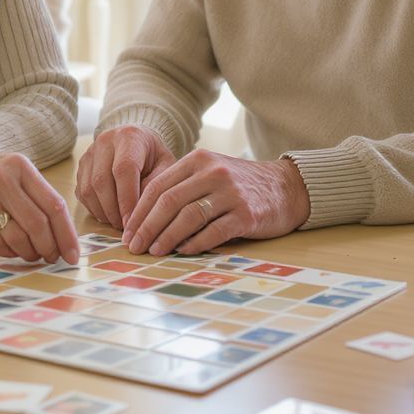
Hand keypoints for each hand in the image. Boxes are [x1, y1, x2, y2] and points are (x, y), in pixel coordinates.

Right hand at [0, 147, 78, 264]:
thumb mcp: (12, 173)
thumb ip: (36, 197)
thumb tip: (65, 235)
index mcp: (20, 166)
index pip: (54, 204)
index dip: (67, 234)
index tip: (74, 254)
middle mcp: (3, 178)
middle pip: (38, 223)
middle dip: (50, 247)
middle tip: (53, 258)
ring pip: (19, 237)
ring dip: (30, 253)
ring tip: (32, 255)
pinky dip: (9, 253)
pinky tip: (11, 249)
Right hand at [75, 125, 175, 229]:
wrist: (138, 140)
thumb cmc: (155, 156)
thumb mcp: (166, 167)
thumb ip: (155, 186)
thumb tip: (139, 214)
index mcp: (129, 137)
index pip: (123, 169)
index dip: (127, 199)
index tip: (133, 222)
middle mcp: (105, 141)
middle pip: (101, 181)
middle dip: (113, 210)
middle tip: (126, 228)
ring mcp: (89, 154)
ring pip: (88, 189)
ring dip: (103, 212)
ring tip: (119, 223)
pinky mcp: (81, 167)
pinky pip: (81, 193)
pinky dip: (94, 209)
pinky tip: (110, 214)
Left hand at [122, 150, 310, 255]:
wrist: (287, 187)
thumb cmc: (240, 185)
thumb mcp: (210, 173)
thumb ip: (182, 187)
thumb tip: (144, 218)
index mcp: (198, 160)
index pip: (158, 186)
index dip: (139, 211)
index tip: (127, 231)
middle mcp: (213, 172)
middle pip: (169, 201)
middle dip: (147, 226)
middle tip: (134, 246)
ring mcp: (230, 193)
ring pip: (188, 217)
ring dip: (166, 237)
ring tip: (154, 251)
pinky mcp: (246, 214)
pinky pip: (213, 231)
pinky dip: (194, 244)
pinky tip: (182, 252)